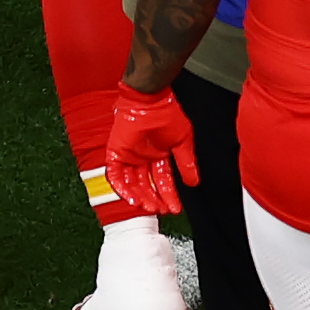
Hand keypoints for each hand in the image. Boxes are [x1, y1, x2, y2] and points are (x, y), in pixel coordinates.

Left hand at [104, 84, 198, 214]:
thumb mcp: (182, 141)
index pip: (162, 180)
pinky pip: (116, 175)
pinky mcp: (117, 152)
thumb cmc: (166, 114)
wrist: (150, 99)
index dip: (168, 195)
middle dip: (155, 199)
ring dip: (141, 197)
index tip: (175, 208)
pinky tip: (134, 199)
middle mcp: (143, 156)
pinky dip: (123, 189)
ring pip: (132, 183)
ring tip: (150, 207)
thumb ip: (186, 162)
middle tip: (162, 210)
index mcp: (159, 154)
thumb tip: (193, 182)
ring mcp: (129, 155)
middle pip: (147, 184)